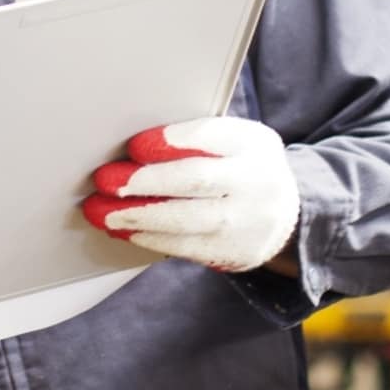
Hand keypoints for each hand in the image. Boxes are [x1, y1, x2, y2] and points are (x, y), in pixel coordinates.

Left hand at [81, 117, 299, 272]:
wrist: (287, 218)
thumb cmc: (242, 170)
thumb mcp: (234, 141)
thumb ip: (195, 140)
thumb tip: (135, 148)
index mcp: (252, 143)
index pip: (209, 136)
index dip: (169, 142)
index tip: (133, 146)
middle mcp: (255, 181)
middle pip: (196, 180)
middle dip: (145, 181)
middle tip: (106, 181)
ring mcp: (247, 222)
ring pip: (186, 220)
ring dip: (138, 215)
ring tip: (102, 212)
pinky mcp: (233, 253)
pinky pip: (185, 247)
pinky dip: (149, 238)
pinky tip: (125, 230)